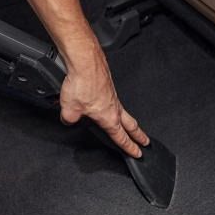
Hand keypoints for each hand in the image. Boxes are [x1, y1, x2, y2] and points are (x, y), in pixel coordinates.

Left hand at [59, 43, 148, 157]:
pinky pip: (113, 99)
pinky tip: (107, 104)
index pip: (121, 137)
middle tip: (145, 141)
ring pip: (123, 111)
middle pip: (130, 125)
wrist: (85, 61)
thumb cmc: (82, 84)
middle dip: (139, 135)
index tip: (137, 153)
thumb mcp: (69, 110)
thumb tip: (69, 119)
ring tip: (130, 126)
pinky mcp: (107, 84)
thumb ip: (69, 119)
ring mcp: (112, 94)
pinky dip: (115, 105)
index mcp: (108, 117)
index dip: (129, 147)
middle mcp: (114, 106)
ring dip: (128, 120)